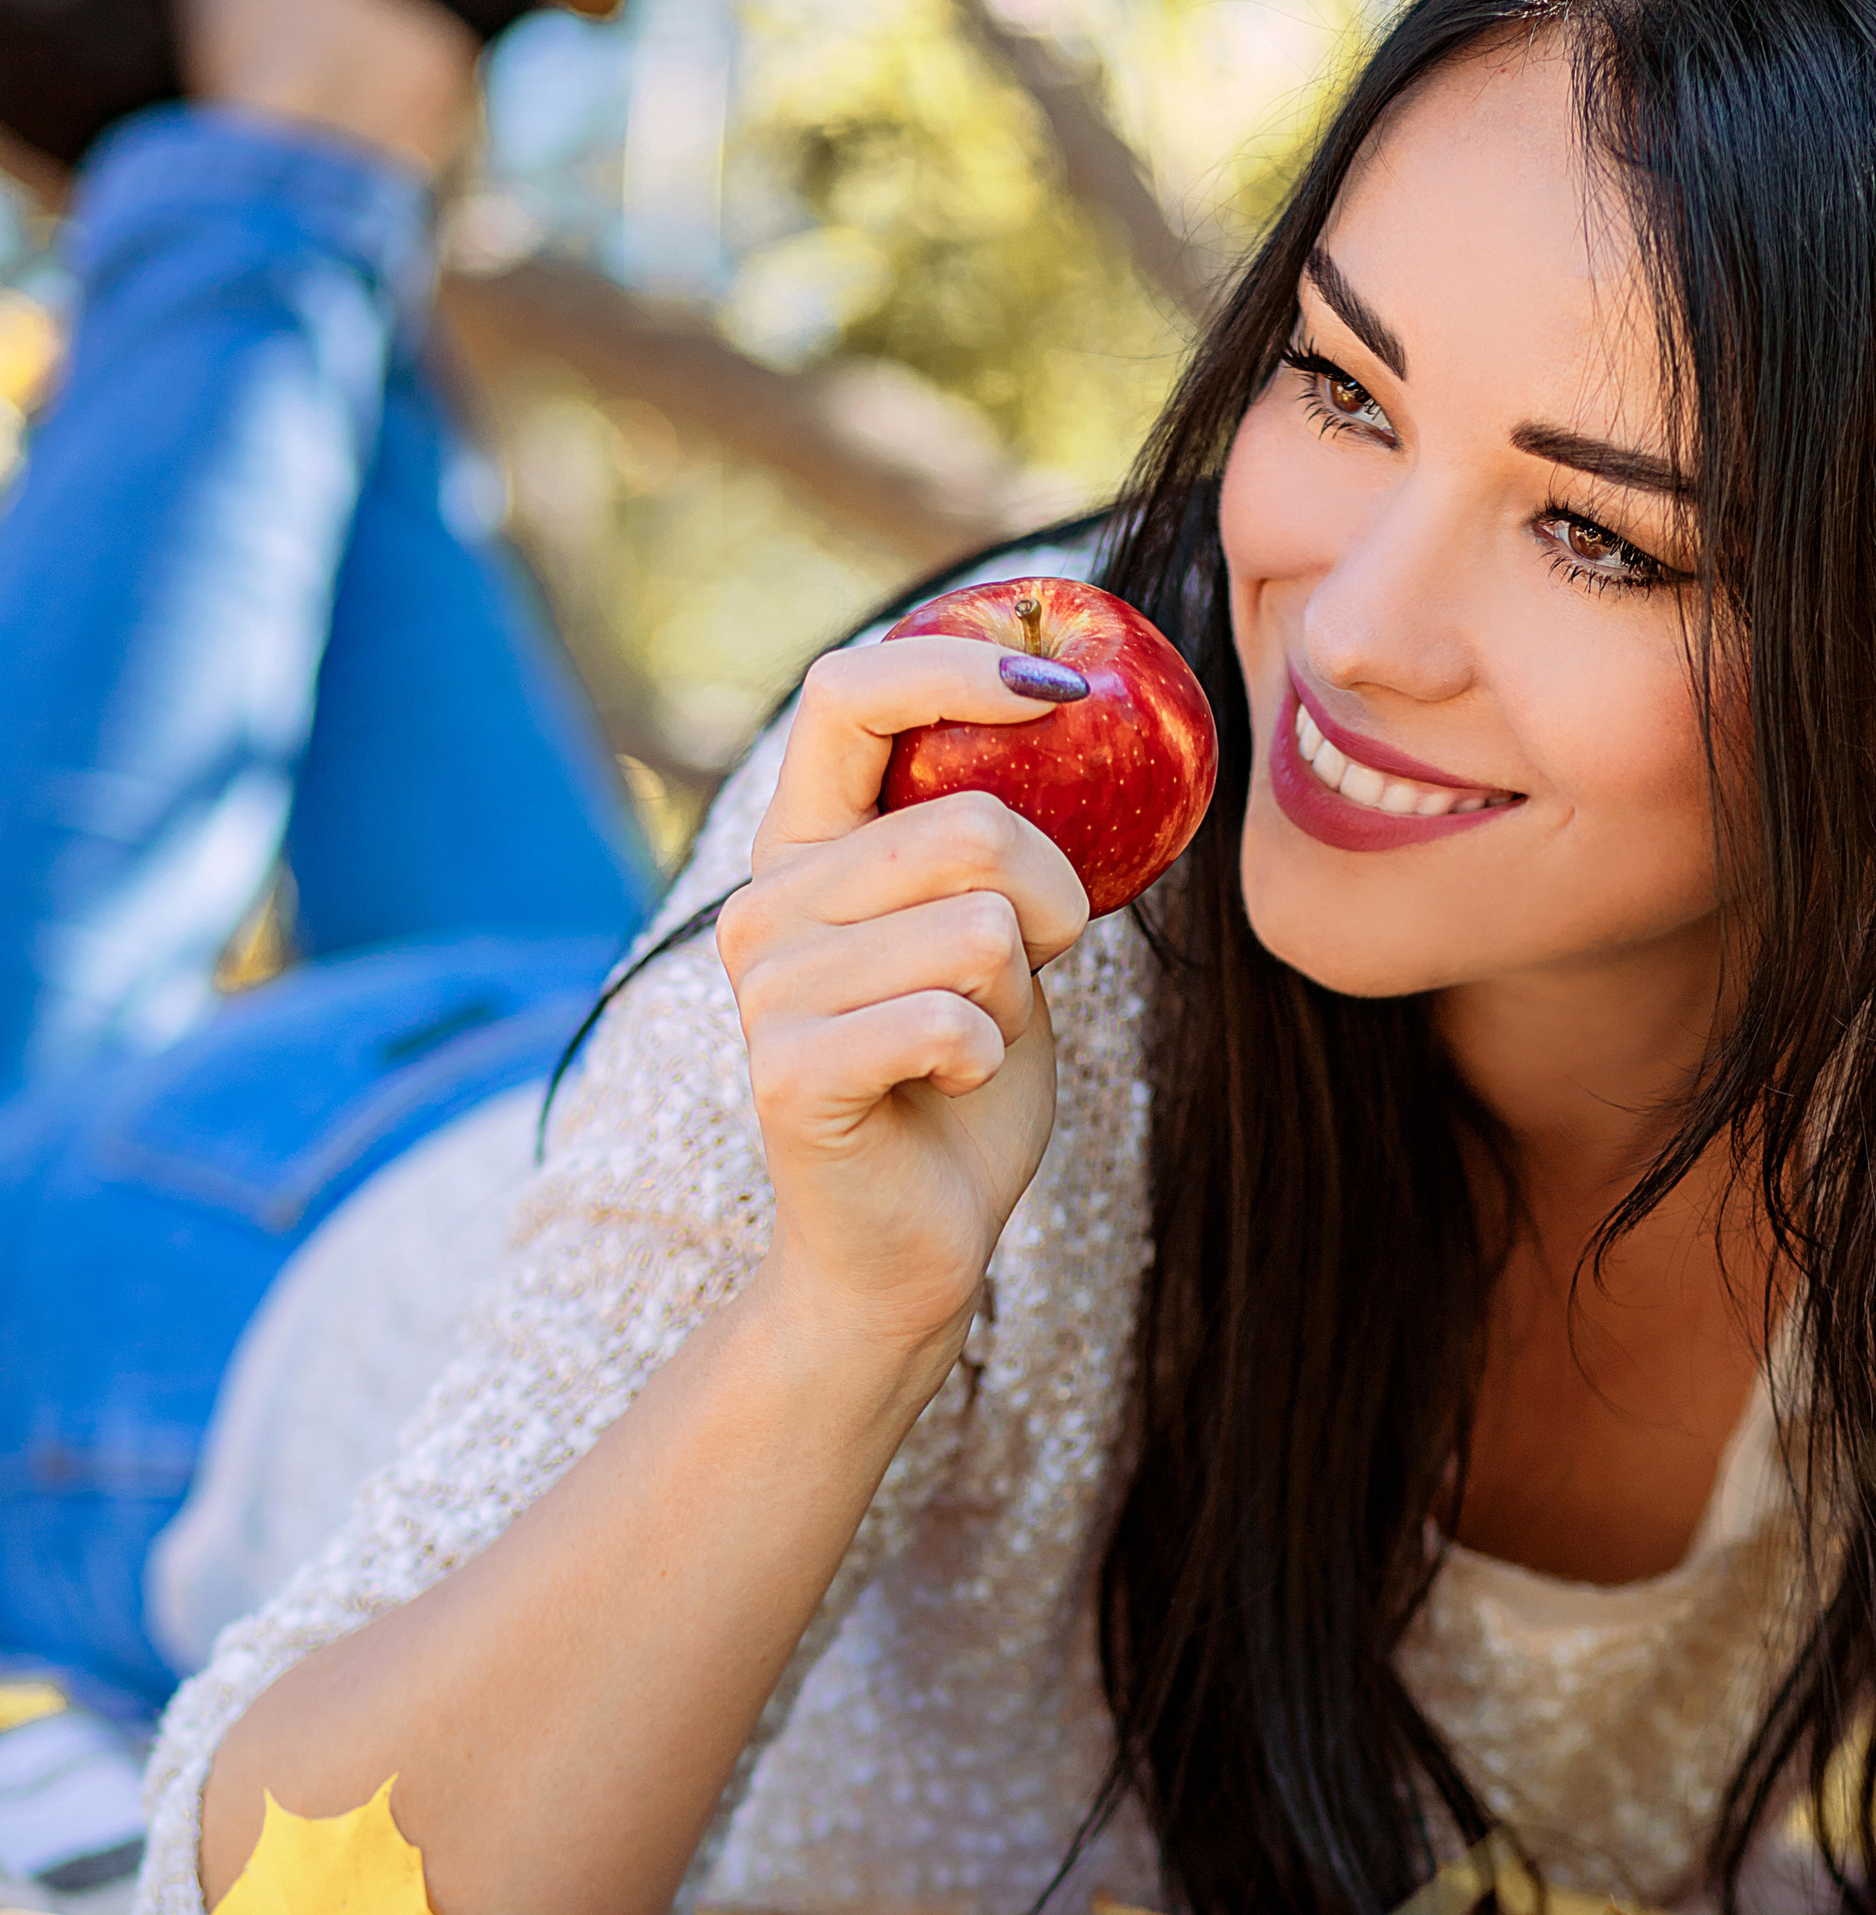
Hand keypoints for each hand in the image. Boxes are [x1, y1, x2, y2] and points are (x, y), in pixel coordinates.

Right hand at [719, 638, 1090, 1355]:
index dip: (958, 668)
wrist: (906, 1246)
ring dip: (1015, 998)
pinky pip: (953, 1020)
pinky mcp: (787, 1069)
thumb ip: (998, 843)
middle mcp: (765, 900)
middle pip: (969, 827)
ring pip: (979, 929)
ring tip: (964, 1045)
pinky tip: (943, 1090)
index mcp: (806, 846)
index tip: (1063, 691)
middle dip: (1051, 904)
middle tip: (1026, 976)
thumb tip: (1071, 704)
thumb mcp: (998, 937)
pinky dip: (984, 1062)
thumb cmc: (961, 1082)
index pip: (851, 692)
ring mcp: (766, 985)